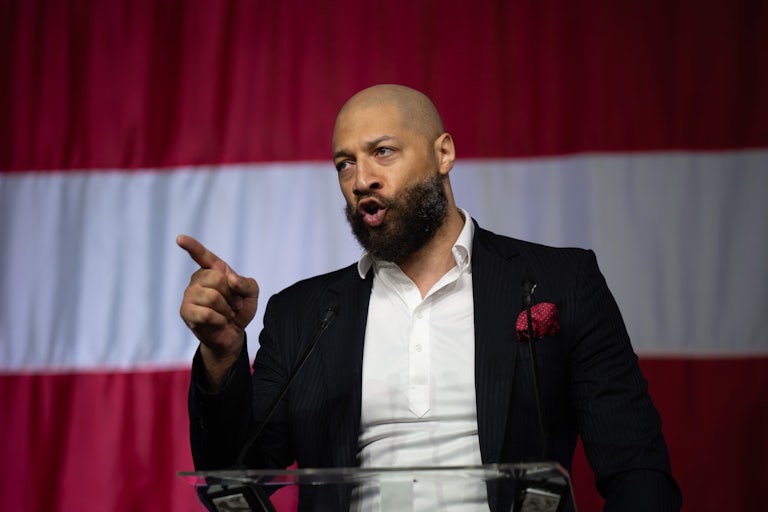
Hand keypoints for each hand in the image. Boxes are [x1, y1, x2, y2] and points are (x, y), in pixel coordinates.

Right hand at [177, 235, 258, 386]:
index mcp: (213, 270)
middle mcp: (198, 279)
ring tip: (227, 314)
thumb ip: (246, 282)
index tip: (180, 239)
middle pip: (217, 279)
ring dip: (226, 309)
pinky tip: (220, 322)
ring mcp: (189, 295)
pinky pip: (206, 313)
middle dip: (232, 295)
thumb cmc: (239, 310)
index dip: (192, 246)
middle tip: (234, 305)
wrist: (234, 334)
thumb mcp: (251, 294)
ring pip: (212, 297)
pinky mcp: (186, 312)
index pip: (202, 255)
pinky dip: (220, 320)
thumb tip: (230, 279)